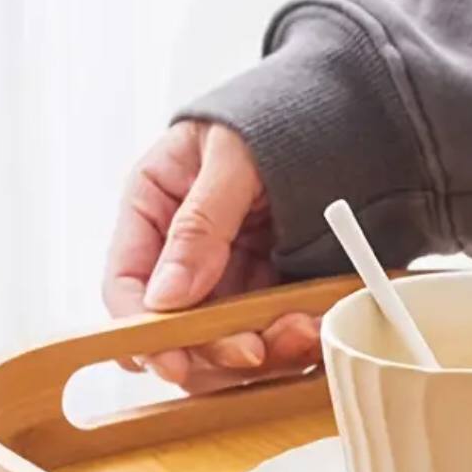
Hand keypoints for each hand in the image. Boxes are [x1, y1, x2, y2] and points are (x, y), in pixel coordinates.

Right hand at [103, 120, 320, 389]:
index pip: (126, 286)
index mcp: (153, 210)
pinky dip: (292, 342)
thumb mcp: (233, 157)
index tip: (173, 360)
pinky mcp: (271, 292)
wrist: (345, 111)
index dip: (142, 332)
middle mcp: (183, 253)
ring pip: (226, 344)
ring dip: (262, 351)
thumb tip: (165, 298)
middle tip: (259, 349)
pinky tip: (316, 327)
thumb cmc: (278, 115)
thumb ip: (200, 223)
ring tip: (303, 331)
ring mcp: (229, 277)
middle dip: (215, 350)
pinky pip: (272, 334)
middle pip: (177, 331)